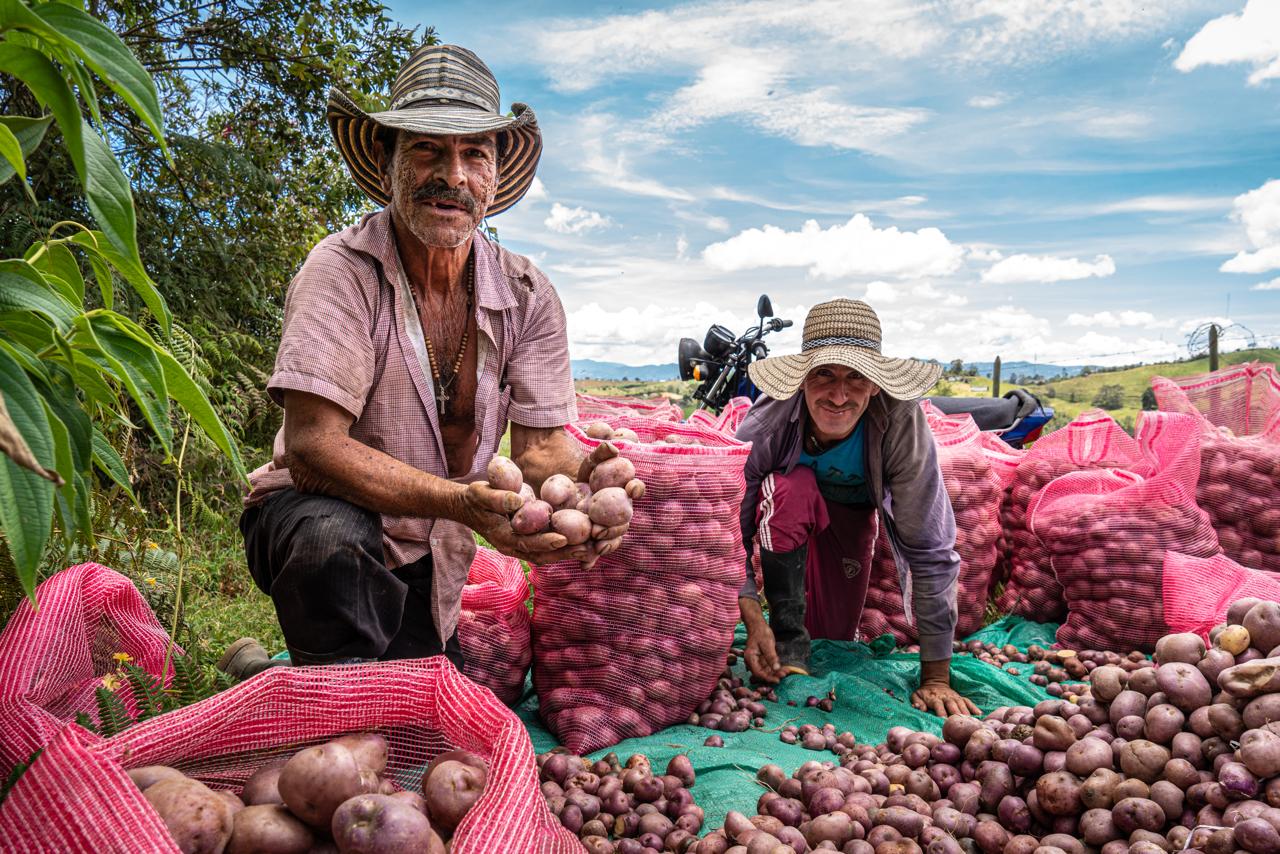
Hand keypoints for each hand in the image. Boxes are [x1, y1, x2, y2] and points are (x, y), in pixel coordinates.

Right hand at [458, 482, 587, 564]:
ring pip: (548, 555)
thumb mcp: (480, 493)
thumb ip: (497, 498)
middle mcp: (513, 547)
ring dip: (569, 553)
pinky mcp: (527, 542)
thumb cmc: (474, 498)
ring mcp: (520, 547)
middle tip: (589, 549)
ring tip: (593, 549)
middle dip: (566, 553)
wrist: (468, 507)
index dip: (545, 541)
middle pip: (542, 554)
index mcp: (503, 537)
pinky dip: (564, 548)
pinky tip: (583, 542)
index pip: (527, 542)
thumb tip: (517, 500)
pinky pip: (547, 548)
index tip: (564, 538)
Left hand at [575, 442, 644, 567]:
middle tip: (600, 528)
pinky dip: (590, 560)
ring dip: (606, 544)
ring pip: (612, 539)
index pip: (635, 490)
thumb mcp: (589, 462)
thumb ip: (600, 454)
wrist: (561, 489)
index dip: (636, 488)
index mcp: (623, 492)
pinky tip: (584, 565)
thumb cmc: (581, 474)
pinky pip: (594, 553)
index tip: (631, 486)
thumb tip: (610, 446)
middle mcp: (619, 512)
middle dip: (615, 526)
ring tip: (596, 546)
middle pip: (623, 521)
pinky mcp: (593, 540)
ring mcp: (607, 527)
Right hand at [740, 599, 785, 683]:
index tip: (778, 680)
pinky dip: (775, 668)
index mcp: (750, 658)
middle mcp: (752, 661)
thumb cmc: (761, 632)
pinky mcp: (761, 659)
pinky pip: (768, 666)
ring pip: (766, 671)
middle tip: (784, 675)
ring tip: (786, 672)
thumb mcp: (767, 644)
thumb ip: (771, 657)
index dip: (768, 678)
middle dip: (773, 676)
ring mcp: (756, 660)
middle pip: (762, 673)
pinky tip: (784, 668)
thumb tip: (776, 669)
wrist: (757, 625)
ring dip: (775, 673)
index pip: (758, 673)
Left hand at [911, 658, 979, 716]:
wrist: (935, 681)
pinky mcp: (960, 698)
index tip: (944, 721)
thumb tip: (919, 708)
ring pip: (962, 705)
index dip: (941, 713)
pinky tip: (979, 715)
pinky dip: (974, 707)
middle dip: (956, 714)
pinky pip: (968, 702)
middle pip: (953, 706)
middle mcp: (946, 698)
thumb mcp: (916, 695)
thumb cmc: (925, 693)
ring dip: (966, 713)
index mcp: (935, 698)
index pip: (939, 706)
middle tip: (960, 724)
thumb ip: (917, 702)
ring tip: (971, 722)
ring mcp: (955, 697)